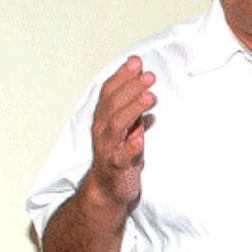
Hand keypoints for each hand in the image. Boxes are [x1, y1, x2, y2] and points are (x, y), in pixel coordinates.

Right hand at [89, 56, 155, 208]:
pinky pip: (121, 155)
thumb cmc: (118, 156)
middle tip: (149, 77)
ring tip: (149, 98)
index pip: (110, 91)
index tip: (136, 62)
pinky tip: (140, 139)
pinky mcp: (116, 166)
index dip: (122, 75)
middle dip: (131, 87)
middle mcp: (102, 130)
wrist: (108, 189)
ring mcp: (108, 148)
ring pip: (116, 124)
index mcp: (104, 118)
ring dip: (132, 109)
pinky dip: (130, 146)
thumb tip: (146, 87)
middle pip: (113, 103)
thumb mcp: (127, 128)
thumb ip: (134, 110)